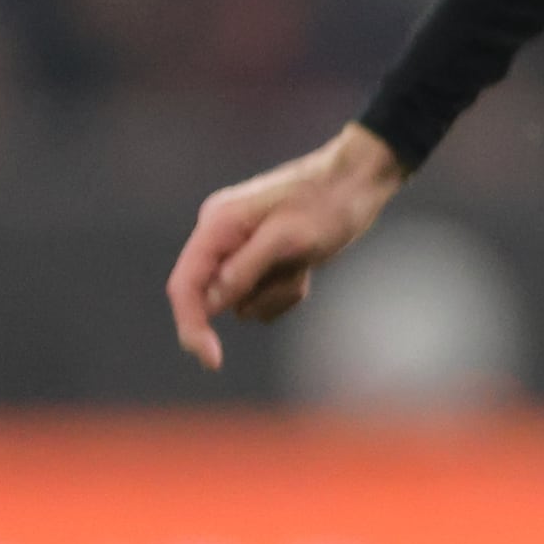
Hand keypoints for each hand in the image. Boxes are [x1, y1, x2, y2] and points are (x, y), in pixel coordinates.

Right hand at [165, 125, 407, 368]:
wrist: (358, 182)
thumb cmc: (328, 205)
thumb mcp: (290, 239)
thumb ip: (247, 269)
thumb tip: (212, 302)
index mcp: (216, 226)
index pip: (185, 285)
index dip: (191, 326)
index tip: (212, 361)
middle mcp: (220, 238)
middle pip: (211, 297)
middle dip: (257, 297)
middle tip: (296, 274)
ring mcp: (240, 248)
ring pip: (243, 301)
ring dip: (277, 294)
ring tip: (305, 262)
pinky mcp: (262, 258)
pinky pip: (264, 296)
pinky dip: (287, 291)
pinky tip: (307, 266)